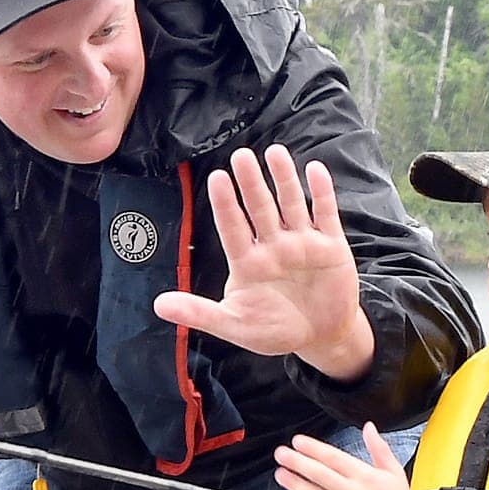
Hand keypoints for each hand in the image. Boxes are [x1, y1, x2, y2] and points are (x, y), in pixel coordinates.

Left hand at [153, 145, 374, 379]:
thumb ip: (199, 313)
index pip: (232, 227)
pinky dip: (322, 193)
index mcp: (248, 262)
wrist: (320, 337)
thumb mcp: (234, 326)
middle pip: (260, 209)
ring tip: (274, 152)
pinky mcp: (331, 246)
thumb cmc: (274, 330)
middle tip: (240, 156)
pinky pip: (325, 214)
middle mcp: (273, 246)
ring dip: (284, 179)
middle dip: (251, 183)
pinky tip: (315, 170)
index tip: (217, 178)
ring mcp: (302, 243)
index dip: (225, 204)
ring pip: (291, 204)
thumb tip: (158, 305)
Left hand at [273, 423, 418, 489]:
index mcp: (365, 476)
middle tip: (281, 454)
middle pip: (319, 473)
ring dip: (295, 484)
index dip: (313, 448)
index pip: (333, 457)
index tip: (298, 441)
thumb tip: (369, 427)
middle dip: (298, 462)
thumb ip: (379, 448)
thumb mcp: (395, 472)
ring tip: (281, 474)